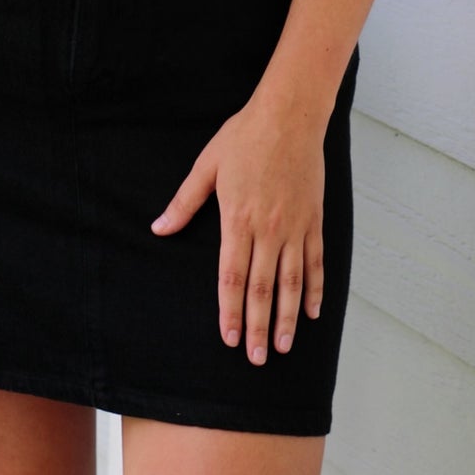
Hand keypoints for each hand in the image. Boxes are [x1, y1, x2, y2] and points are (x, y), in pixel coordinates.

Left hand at [150, 90, 324, 360]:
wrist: (289, 115)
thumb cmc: (244, 137)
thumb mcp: (206, 167)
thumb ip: (184, 203)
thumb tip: (158, 228)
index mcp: (238, 220)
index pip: (232, 278)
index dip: (229, 311)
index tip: (228, 338)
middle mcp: (269, 230)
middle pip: (262, 289)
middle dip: (257, 327)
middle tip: (257, 359)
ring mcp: (295, 227)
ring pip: (292, 283)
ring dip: (287, 318)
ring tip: (283, 347)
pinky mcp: (313, 220)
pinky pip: (315, 262)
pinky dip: (314, 289)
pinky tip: (312, 312)